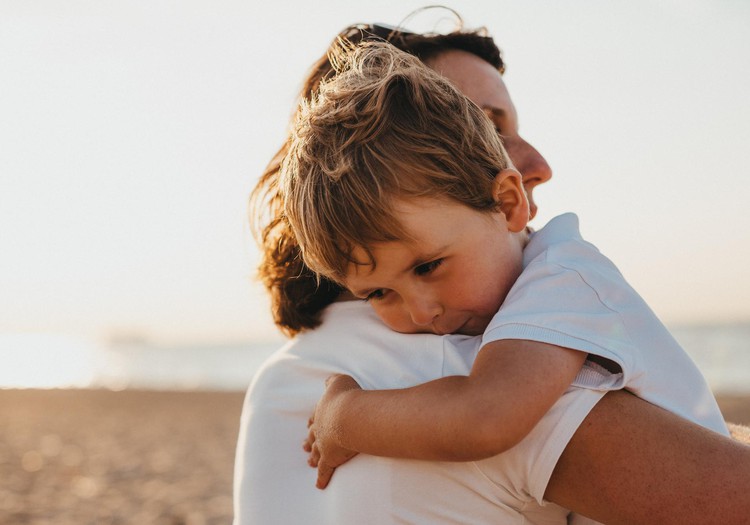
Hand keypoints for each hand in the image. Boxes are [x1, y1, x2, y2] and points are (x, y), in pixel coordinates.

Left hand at [303, 373, 361, 488]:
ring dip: (313, 457)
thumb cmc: (347, 397)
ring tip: (309, 462)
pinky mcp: (330, 459)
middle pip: (312, 436)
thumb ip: (332, 381)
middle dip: (308, 441)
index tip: (309, 424)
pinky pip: (324, 471)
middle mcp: (320, 429)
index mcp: (322, 412)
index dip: (313, 421)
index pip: (315, 417)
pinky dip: (322, 478)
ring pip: (315, 453)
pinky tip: (319, 485)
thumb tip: (328, 381)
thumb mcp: (339, 381)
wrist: (349, 415)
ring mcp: (323, 445)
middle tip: (304, 446)